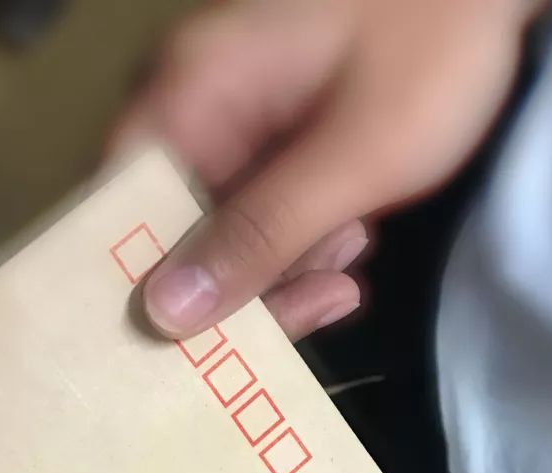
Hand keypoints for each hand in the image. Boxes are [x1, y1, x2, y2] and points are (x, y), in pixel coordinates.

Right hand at [113, 0, 531, 340]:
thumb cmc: (432, 51)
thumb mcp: (352, 161)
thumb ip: (258, 238)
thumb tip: (161, 314)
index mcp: (187, 91)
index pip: (118, 207)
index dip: (148, 283)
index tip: (203, 343)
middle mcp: (189, 102)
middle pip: (171, 229)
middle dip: (243, 282)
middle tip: (325, 297)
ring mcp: (228, 117)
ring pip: (219, 231)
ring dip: (284, 264)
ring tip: (354, 247)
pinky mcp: (267, 133)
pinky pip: (255, 210)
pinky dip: (301, 237)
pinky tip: (355, 230)